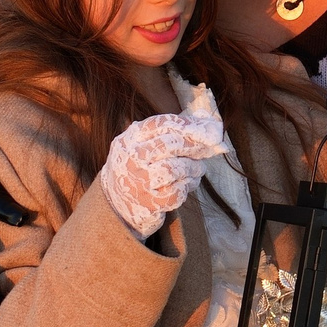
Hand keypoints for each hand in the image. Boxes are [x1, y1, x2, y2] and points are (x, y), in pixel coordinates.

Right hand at [99, 101, 231, 238]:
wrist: (117, 205)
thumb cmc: (139, 169)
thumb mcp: (143, 146)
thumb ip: (169, 133)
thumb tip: (206, 121)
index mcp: (128, 140)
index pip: (160, 124)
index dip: (188, 124)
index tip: (209, 129)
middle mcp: (130, 159)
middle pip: (169, 144)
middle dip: (194, 146)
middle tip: (207, 150)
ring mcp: (138, 183)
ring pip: (173, 169)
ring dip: (192, 168)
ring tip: (198, 169)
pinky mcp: (148, 204)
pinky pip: (176, 192)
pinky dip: (187, 187)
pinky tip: (188, 184)